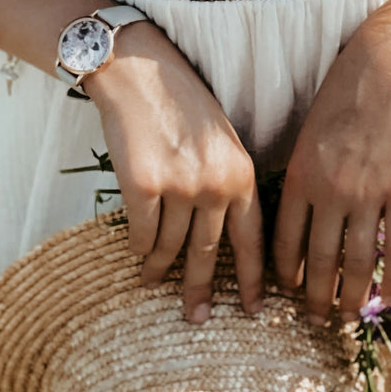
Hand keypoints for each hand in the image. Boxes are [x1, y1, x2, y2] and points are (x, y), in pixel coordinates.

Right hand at [84, 22, 263, 322]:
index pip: (253, 241)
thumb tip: (223, 237)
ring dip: (160, 269)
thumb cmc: (183, 105)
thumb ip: (228, 186)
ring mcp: (179, 187)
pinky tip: (137, 255)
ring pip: (169, 248)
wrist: (141, 72)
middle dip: (202, 291)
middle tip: (197, 319)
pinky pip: (140, 235)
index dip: (253, 280)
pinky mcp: (141, 186)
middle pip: (209, 254)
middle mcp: (215, 186)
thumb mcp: (223, 143)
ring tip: (154, 281)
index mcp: (242, 175)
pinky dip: (137, 248)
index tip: (253, 311)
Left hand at [273, 4, 390, 323]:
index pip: (284, 243)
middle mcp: (328, 192)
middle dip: (317, 298)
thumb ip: (305, 176)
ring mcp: (367, 193)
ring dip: (353, 297)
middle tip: (318, 319)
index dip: (287, 275)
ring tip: (351, 317)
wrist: (386, 64)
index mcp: (298, 177)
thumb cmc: (342, 94)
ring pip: (357, 263)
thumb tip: (302, 216)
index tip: (291, 292)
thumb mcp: (309, 134)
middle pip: (319, 261)